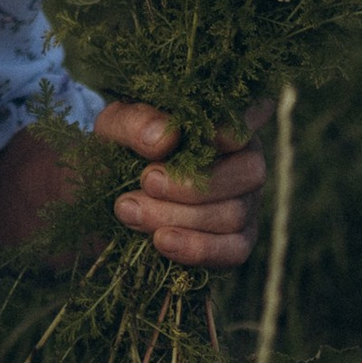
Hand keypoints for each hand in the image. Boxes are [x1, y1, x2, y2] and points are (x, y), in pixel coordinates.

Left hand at [99, 100, 265, 270]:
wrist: (106, 195)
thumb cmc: (121, 149)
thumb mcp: (115, 126)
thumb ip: (136, 123)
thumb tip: (164, 138)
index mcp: (224, 120)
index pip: (256, 111)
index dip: (239, 126)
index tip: (210, 136)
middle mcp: (245, 159)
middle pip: (249, 172)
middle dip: (195, 184)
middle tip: (148, 181)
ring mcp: (246, 203)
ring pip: (235, 215)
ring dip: (180, 216)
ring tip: (131, 211)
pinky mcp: (236, 241)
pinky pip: (233, 250)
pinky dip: (197, 248)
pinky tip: (162, 241)